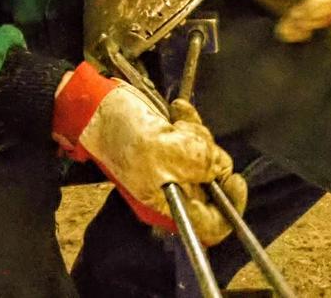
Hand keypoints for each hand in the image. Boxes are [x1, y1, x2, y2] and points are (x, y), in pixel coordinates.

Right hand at [52, 63, 246, 244]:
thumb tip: (222, 169)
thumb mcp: (167, 150)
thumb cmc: (122, 132)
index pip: (212, 225)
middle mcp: (171, 191)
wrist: (95, 105)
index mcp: (168, 205)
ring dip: (197, 133)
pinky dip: (189, 121)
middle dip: (208, 155)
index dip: (230, 207)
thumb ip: (201, 162)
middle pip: (212, 183)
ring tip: (177, 120)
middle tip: (191, 136)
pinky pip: (193, 137)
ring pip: (205, 155)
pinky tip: (177, 110)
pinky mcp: (167, 146)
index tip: (235, 180)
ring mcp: (169, 168)